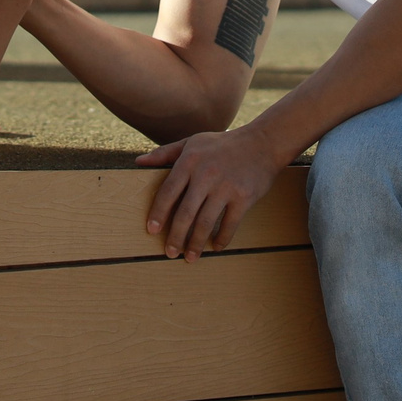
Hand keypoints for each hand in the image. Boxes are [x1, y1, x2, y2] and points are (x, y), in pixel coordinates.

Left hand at [136, 125, 285, 259]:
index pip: (168, 192)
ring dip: (196, 244)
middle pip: (185, 213)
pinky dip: (222, 239)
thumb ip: (166, 153)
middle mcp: (206, 175)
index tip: (152, 231)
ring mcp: (226, 187)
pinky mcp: (244, 197)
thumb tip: (138, 162)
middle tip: (170, 253)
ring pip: (205, 223)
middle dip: (176, 236)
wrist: (263, 143)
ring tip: (190, 257)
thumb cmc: (223, 144)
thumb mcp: (192, 142)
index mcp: (190, 162)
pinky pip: (229, 224)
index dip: (158, 213)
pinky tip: (215, 247)